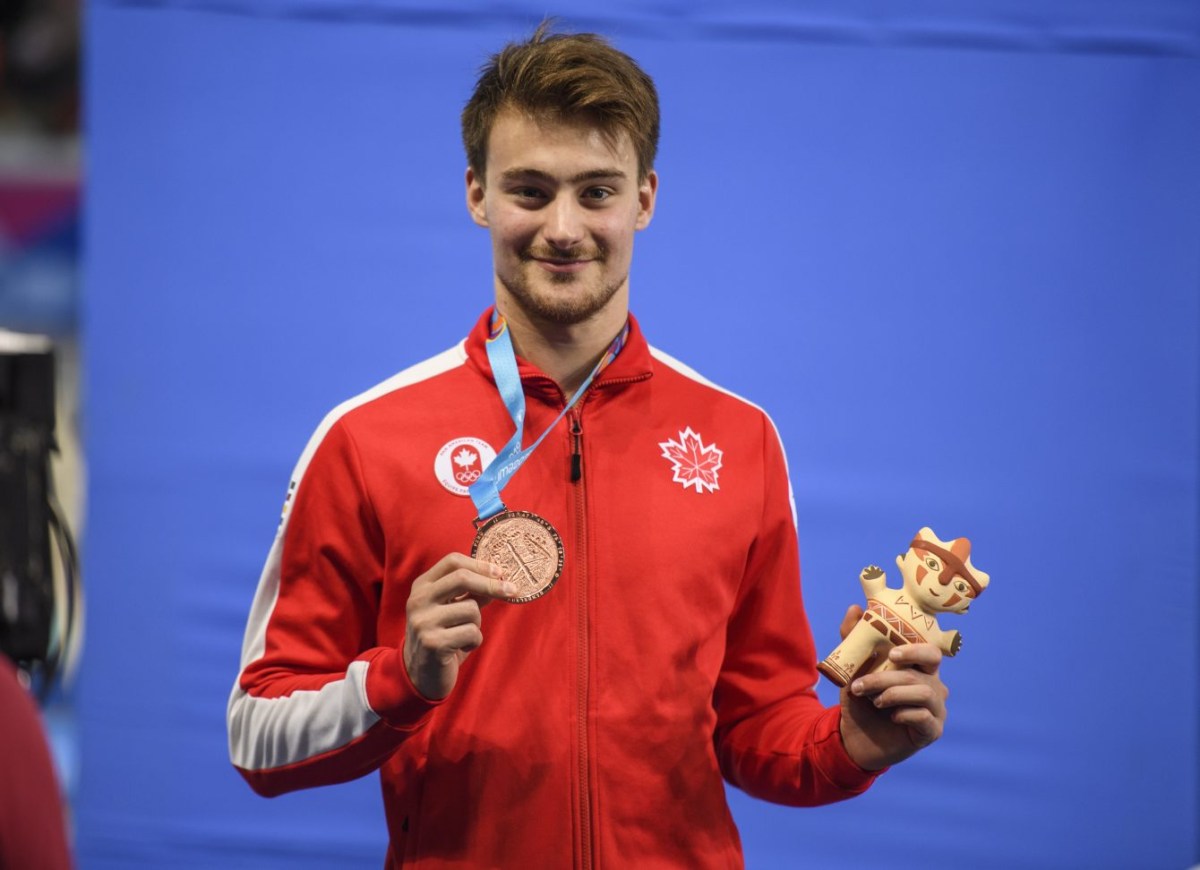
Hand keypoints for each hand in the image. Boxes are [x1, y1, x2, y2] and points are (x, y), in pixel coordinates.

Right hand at [404, 553, 515, 699]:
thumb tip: (499, 578)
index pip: (452, 561)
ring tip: (464, 635)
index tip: (500, 572)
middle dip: (491, 584)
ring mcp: (424, 621)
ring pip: (471, 609)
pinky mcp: (433, 643)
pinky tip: (461, 648)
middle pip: (462, 578)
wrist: (419, 675)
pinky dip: (474, 641)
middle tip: (512, 590)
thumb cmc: (441, 637)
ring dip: (477, 623)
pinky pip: (471, 633)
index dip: (479, 564)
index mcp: (422, 587)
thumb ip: (471, 593)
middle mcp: (419, 600)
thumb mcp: (453, 610)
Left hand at [836, 605, 948, 770]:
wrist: (854, 737)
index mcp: (918, 668)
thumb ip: (853, 638)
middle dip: (890, 675)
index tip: (892, 654)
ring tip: (873, 700)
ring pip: (924, 693)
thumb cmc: (860, 699)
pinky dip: (904, 714)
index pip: (931, 652)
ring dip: (892, 694)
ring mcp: (936, 709)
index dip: (915, 650)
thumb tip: (854, 607)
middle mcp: (933, 685)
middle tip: (863, 683)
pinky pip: (925, 717)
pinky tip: (891, 717)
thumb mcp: (853, 668)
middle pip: (926, 671)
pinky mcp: (932, 731)